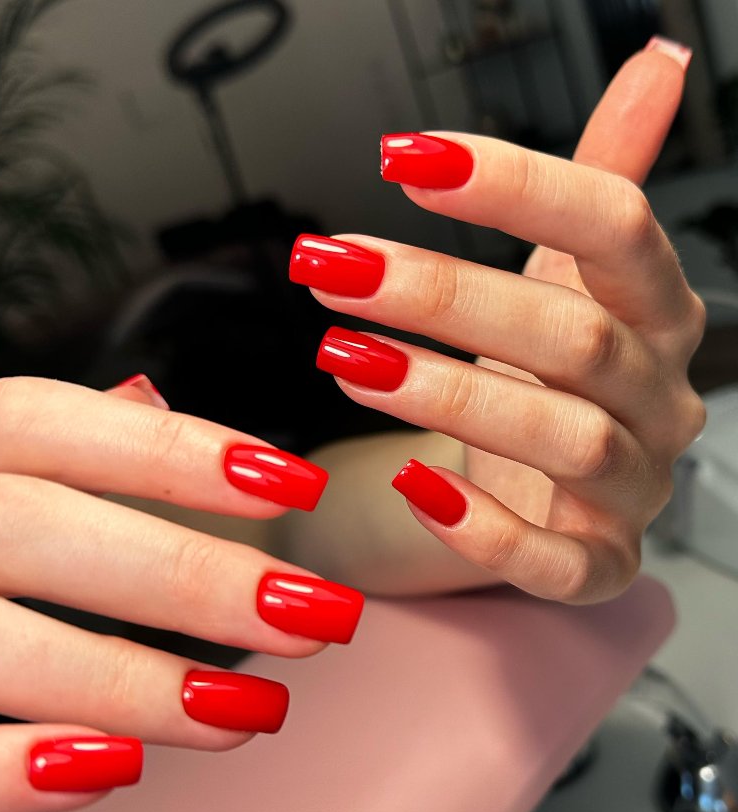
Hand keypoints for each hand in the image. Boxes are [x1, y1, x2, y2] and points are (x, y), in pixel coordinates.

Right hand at [0, 376, 361, 811]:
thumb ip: (18, 443)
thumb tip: (148, 403)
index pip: (43, 422)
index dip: (173, 451)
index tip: (289, 482)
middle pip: (31, 525)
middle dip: (183, 572)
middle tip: (316, 617)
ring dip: (121, 675)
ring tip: (246, 711)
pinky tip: (105, 769)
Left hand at [290, 41, 704, 604]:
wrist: (537, 488)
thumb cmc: (543, 378)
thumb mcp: (568, 275)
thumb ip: (601, 177)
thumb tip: (656, 63)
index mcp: (657, 312)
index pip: (616, 229)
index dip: (518, 187)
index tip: (403, 159)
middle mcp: (659, 397)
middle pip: (575, 338)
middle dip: (447, 298)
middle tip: (337, 269)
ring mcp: (634, 487)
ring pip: (567, 439)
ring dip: (449, 395)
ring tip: (345, 358)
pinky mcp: (596, 563)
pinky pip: (557, 560)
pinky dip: (485, 530)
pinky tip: (416, 485)